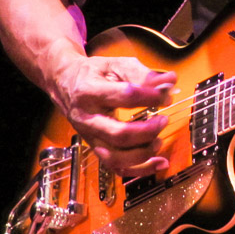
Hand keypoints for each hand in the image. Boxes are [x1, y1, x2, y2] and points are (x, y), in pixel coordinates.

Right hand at [52, 55, 176, 175]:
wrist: (64, 83)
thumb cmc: (93, 73)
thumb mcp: (115, 64)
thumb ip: (142, 73)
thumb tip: (169, 81)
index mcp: (90, 91)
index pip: (125, 95)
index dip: (151, 96)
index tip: (167, 95)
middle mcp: (87, 118)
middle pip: (118, 134)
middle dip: (147, 131)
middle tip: (163, 120)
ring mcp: (90, 137)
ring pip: (115, 157)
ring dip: (144, 153)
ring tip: (159, 140)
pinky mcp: (95, 148)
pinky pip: (116, 167)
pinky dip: (140, 169)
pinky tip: (159, 162)